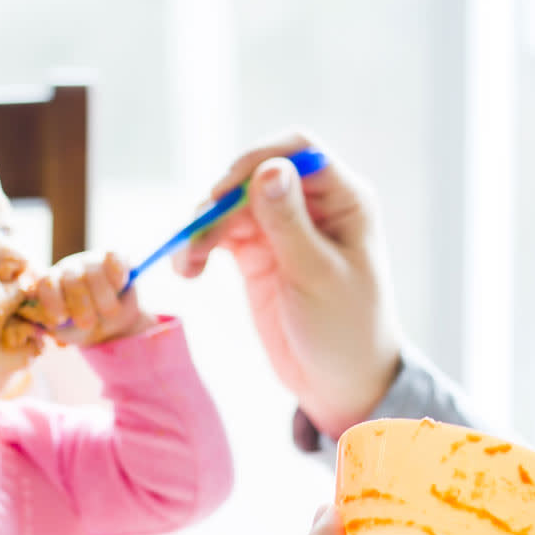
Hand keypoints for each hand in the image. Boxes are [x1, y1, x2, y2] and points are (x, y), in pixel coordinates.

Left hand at [18, 251, 155, 346]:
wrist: (115, 323)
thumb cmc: (85, 326)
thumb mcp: (64, 330)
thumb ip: (49, 322)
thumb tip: (38, 315)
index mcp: (52, 284)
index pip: (45, 284)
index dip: (52, 302)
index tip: (61, 320)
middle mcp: (68, 269)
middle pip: (72, 280)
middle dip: (81, 306)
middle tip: (88, 324)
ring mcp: (90, 260)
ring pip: (94, 272)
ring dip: (104, 297)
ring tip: (110, 313)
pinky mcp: (113, 256)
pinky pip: (112, 258)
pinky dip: (116, 275)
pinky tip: (119, 287)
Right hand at [172, 132, 401, 434]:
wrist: (340, 382)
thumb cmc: (345, 329)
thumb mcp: (317, 276)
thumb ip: (289, 223)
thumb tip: (268, 168)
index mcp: (346, 200)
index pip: (300, 152)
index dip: (259, 158)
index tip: (226, 189)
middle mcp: (315, 206)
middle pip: (256, 173)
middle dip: (222, 198)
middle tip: (199, 232)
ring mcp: (283, 228)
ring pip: (231, 203)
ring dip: (203, 226)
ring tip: (188, 263)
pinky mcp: (258, 253)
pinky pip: (220, 234)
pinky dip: (199, 247)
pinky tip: (188, 270)